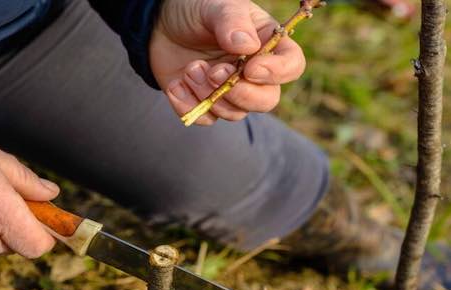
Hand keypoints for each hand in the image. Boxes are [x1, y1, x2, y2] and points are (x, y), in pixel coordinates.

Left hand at [150, 0, 305, 124]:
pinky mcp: (205, 103)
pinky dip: (188, 105)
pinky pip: (205, 119)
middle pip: (267, 100)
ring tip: (190, 69)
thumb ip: (232, 21)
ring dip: (210, 96)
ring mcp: (229, 91)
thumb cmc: (195, 9)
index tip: (250, 68)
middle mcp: (253, 72)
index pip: (291, 65)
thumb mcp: (214, 6)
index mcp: (265, 44)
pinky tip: (176, 84)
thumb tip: (247, 46)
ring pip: (234, 112)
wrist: (159, 24)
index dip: (277, 72)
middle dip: (241, 94)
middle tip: (214, 73)